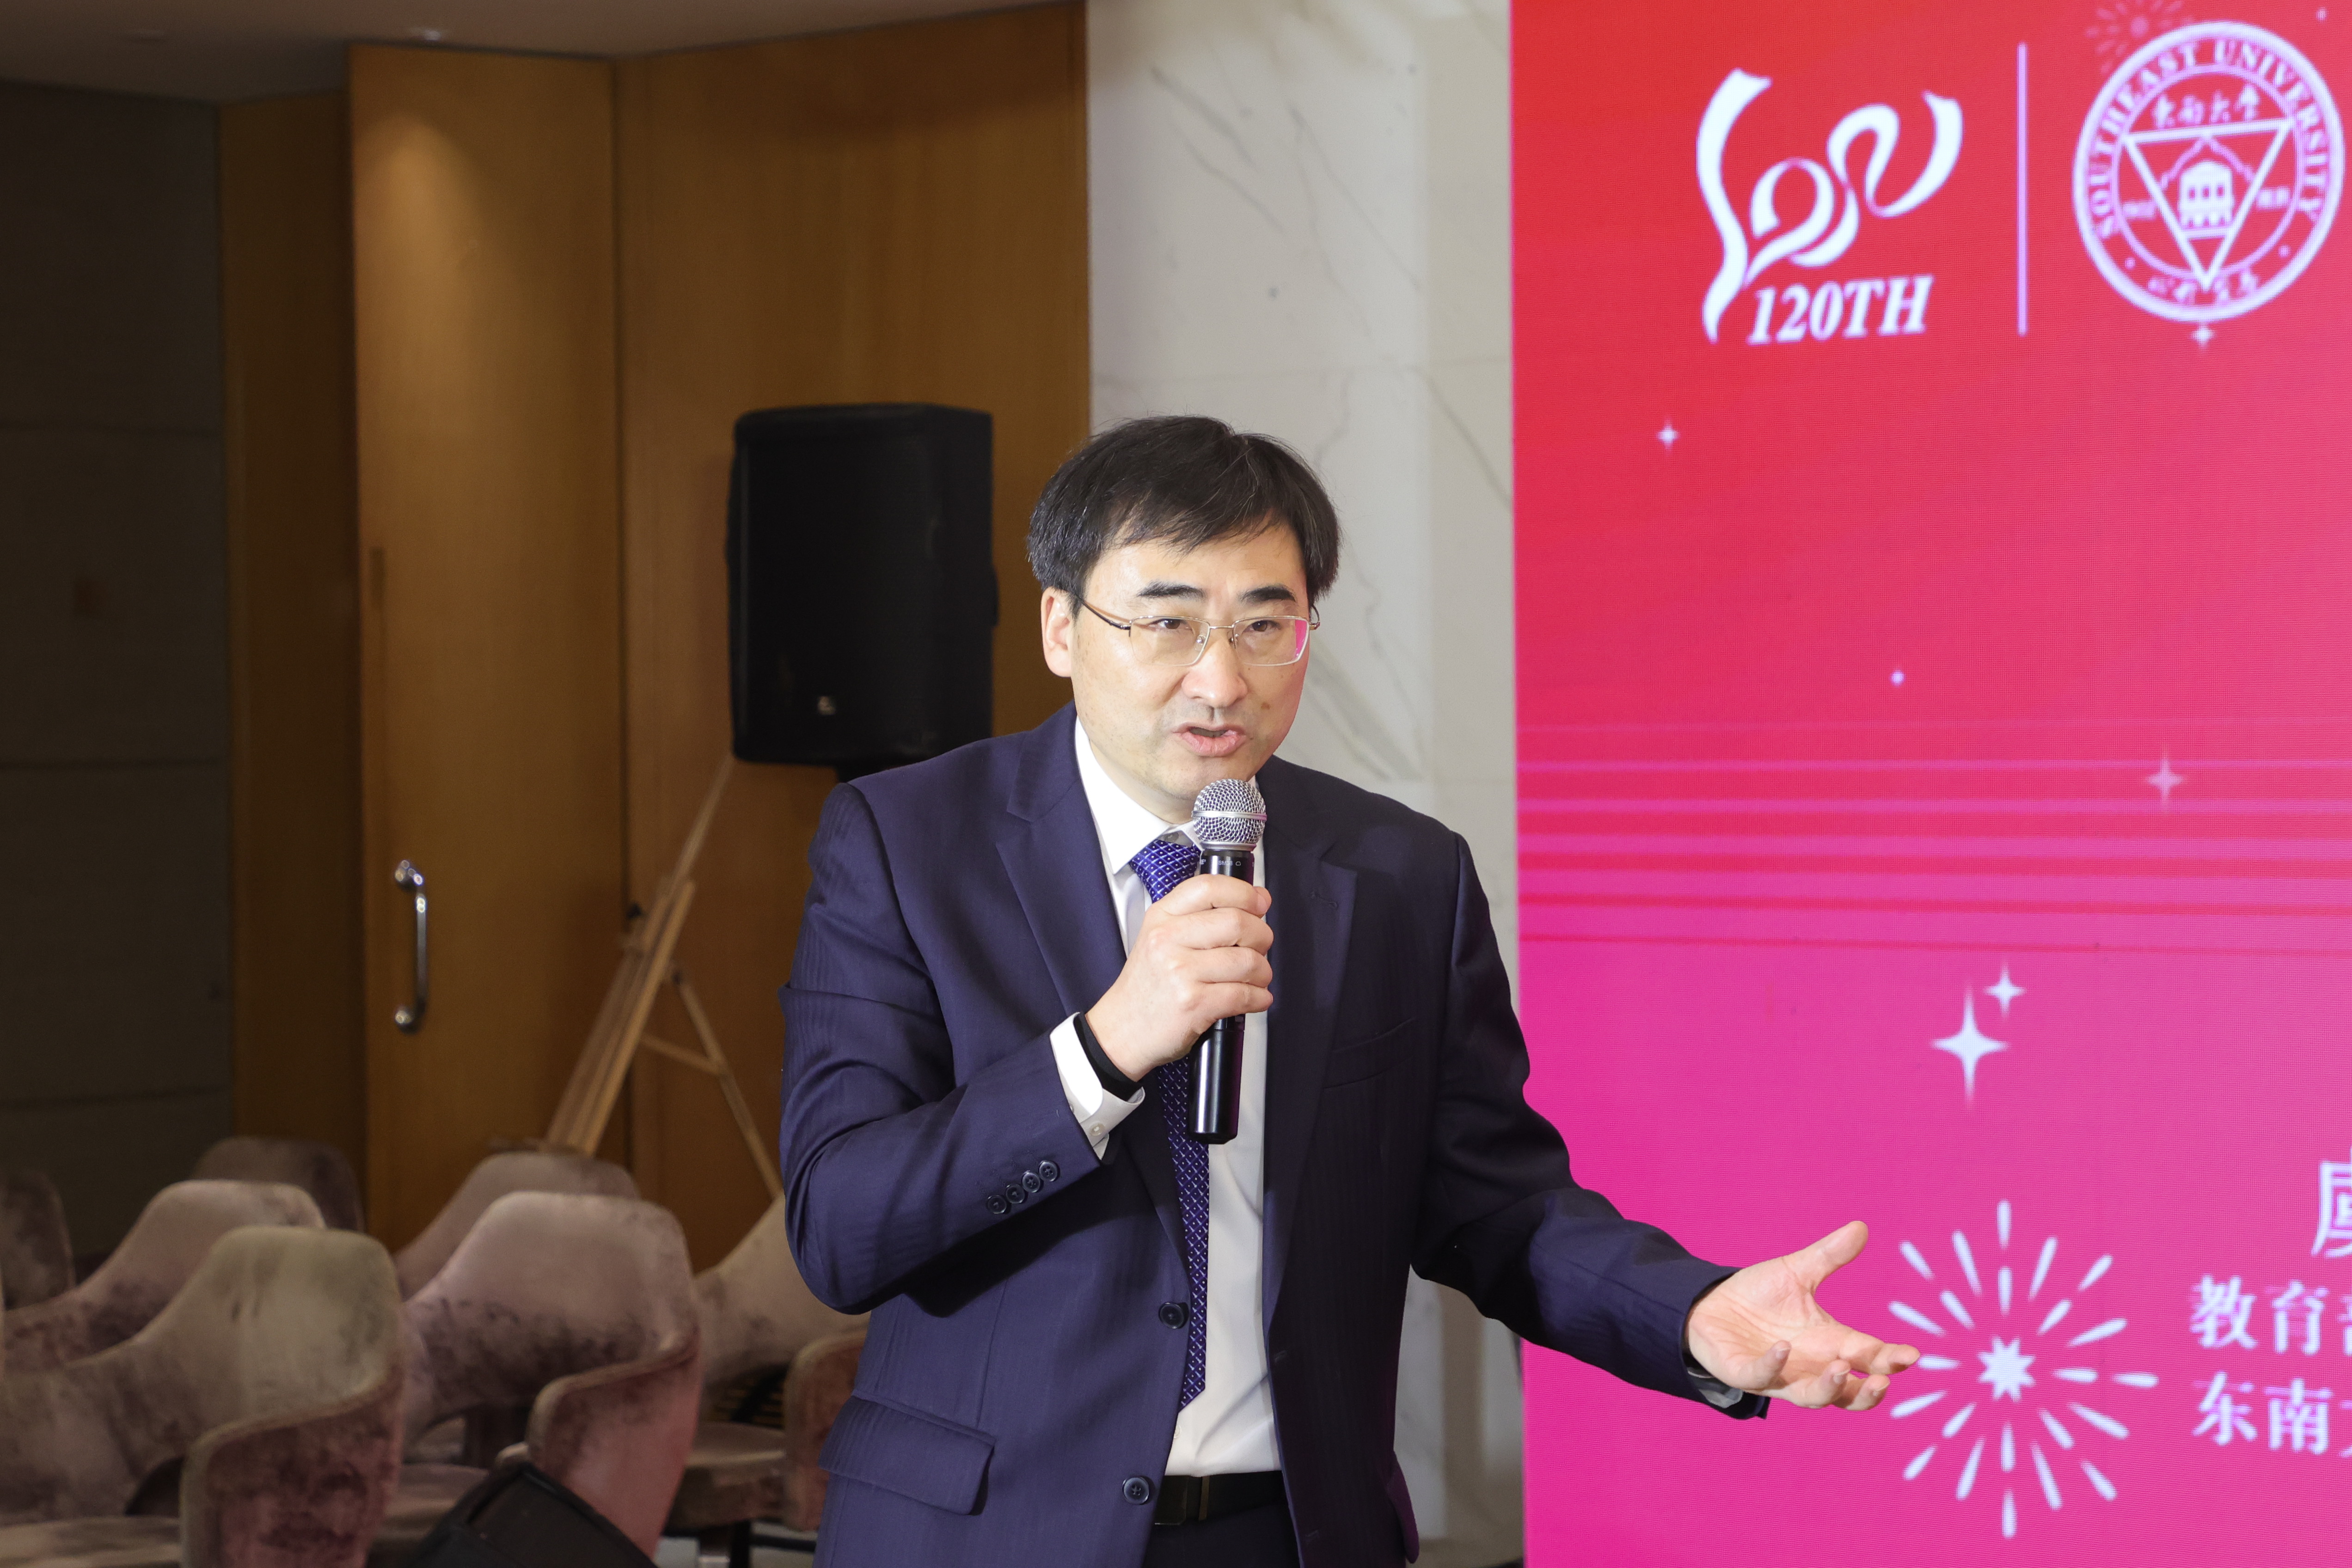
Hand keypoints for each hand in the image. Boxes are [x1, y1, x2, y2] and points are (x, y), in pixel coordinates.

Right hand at [1087, 874, 1271, 1079]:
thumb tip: (1257, 899)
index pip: (1209, 887)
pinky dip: (1259, 998)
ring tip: (1257, 978)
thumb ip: (1201, 916)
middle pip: (1237, 922)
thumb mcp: (1161, 937)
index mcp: (1162, 916)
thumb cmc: (1148, 985)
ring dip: (1263, 972)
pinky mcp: (1193, 1003)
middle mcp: (1168, 939)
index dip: (1244, 892)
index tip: (1259, 903)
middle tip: (1260, 948)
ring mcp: (1180, 972)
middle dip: (1261, 936)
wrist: (1122, 1029)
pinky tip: (1256, 998)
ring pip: (1247, 961)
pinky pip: (1243, 995)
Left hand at [1684, 1221, 1918, 1409]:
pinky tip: (1782, 1347)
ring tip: (1843, 1367)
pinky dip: (1773, 1366)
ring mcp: (1779, 1375)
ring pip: (1813, 1398)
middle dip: (1869, 1391)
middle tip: (1884, 1378)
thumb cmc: (1759, 1295)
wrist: (1710, 1304)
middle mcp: (1810, 1367)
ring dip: (1829, 1388)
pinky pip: (1761, 1378)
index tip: (1913, 1354)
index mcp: (1830, 1343)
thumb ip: (1828, 1256)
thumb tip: (1860, 1227)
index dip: (1891, 1359)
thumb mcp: (1796, 1272)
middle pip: (1849, 1393)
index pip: (1869, 1357)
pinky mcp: (1744, 1374)